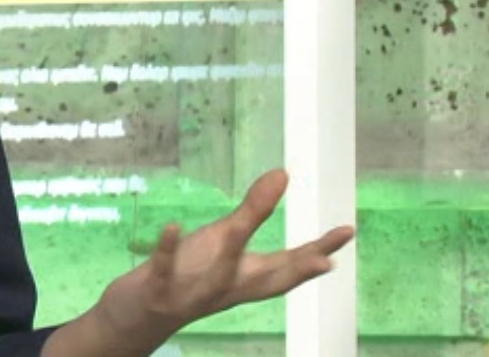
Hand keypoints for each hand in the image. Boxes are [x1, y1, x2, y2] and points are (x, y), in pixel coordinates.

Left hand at [92, 169, 354, 345]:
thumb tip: (282, 173)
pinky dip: (167, 251)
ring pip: (217, 277)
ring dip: (229, 256)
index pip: (289, 266)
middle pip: (265, 282)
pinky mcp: (159, 292)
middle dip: (295, 272)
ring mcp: (193, 293)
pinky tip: (172, 225)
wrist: (141, 315)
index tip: (347, 231)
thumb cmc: (190, 274)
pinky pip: (164, 271)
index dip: (319, 250)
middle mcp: (226, 288)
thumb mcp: (222, 240)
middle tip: (326, 261)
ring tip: (235, 229)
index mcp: (244, 278)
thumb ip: (252, 212)